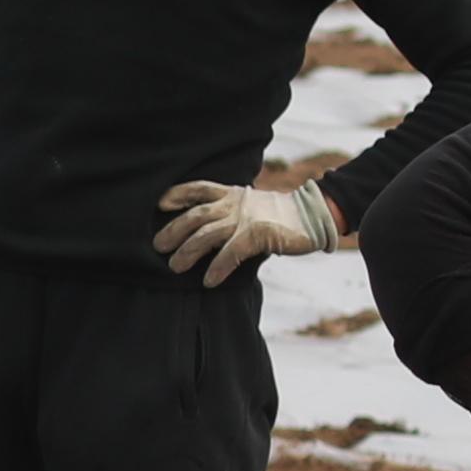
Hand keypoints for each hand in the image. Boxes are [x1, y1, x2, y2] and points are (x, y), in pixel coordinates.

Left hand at [150, 176, 342, 282]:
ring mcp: (246, 218)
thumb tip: (205, 230)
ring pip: (208, 233)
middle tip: (158, 246)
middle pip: (196, 214)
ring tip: (175, 266)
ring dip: (188, 251)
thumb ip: (230, 212)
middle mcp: (235, 203)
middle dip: (174, 229)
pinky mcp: (258, 234)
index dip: (178, 194)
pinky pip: (231, 252)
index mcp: (232, 194)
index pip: (199, 189)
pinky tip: (209, 281)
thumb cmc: (280, 216)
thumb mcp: (251, 206)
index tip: (160, 204)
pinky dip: (218, 267)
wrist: (312, 217)